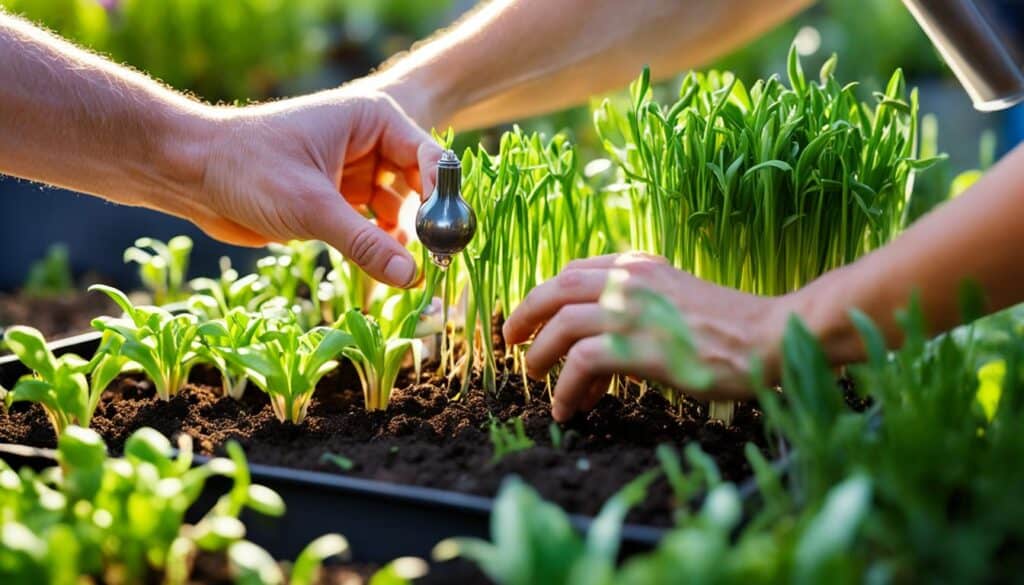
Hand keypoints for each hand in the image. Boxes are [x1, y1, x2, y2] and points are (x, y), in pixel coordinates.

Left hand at [183, 89, 442, 286]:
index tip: (445, 239)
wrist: (190, 175)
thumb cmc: (248, 169)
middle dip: (426, 222)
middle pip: (419, 185)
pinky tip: (382, 269)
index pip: (429, 158)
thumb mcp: (312, 207)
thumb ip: (365, 243)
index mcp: (371, 120)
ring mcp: (354, 172)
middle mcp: (369, 143)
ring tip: (403, 270)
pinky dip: (380, 247)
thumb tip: (412, 277)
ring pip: (398, 210)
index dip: (441, 199)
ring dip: (402, 240)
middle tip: (434, 260)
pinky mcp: (337, 200)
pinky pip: (373, 226)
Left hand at [502, 253, 793, 421]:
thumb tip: (601, 338)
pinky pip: (581, 362)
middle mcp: (631, 280)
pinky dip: (567, 387)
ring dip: (540, 355)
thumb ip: (639, 304)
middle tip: (511, 342)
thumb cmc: (731, 327)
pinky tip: (569, 407)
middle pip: (556, 289)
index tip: (531, 318)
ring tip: (535, 379)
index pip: (575, 271)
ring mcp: (635, 311)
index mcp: (640, 266)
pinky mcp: (641, 346)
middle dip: (525, 315)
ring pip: (562, 325)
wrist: (771, 336)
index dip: (544, 295)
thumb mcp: (676, 298)